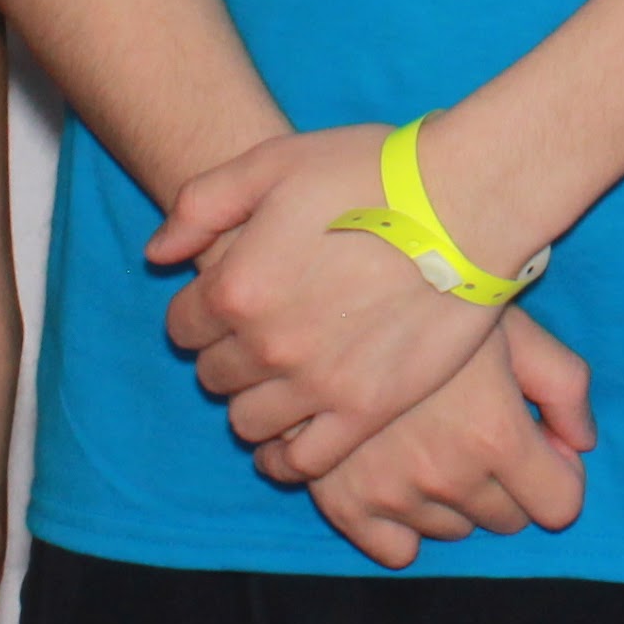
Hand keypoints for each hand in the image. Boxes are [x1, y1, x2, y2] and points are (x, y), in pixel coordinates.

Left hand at [151, 124, 512, 486]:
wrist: (466, 203)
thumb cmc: (371, 172)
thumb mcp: (273, 161)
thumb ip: (200, 205)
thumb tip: (157, 254)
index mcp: (235, 286)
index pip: (182, 327)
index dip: (201, 311)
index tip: (231, 301)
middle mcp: (265, 344)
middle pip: (214, 375)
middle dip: (228, 354)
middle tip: (264, 334)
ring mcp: (316, 384)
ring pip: (248, 422)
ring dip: (255, 402)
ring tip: (284, 378)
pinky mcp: (366, 410)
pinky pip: (304, 461)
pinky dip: (288, 457)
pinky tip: (294, 437)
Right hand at [297, 316, 599, 570]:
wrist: (337, 295)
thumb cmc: (439, 303)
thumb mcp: (518, 329)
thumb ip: (566, 386)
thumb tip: (583, 443)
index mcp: (496, 435)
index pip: (560, 506)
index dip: (559, 473)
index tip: (541, 444)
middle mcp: (447, 476)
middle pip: (507, 520)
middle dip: (509, 484)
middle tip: (484, 432)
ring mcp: (393, 495)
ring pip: (454, 530)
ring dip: (457, 499)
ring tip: (437, 440)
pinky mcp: (345, 503)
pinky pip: (396, 552)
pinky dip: (404, 525)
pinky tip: (401, 478)